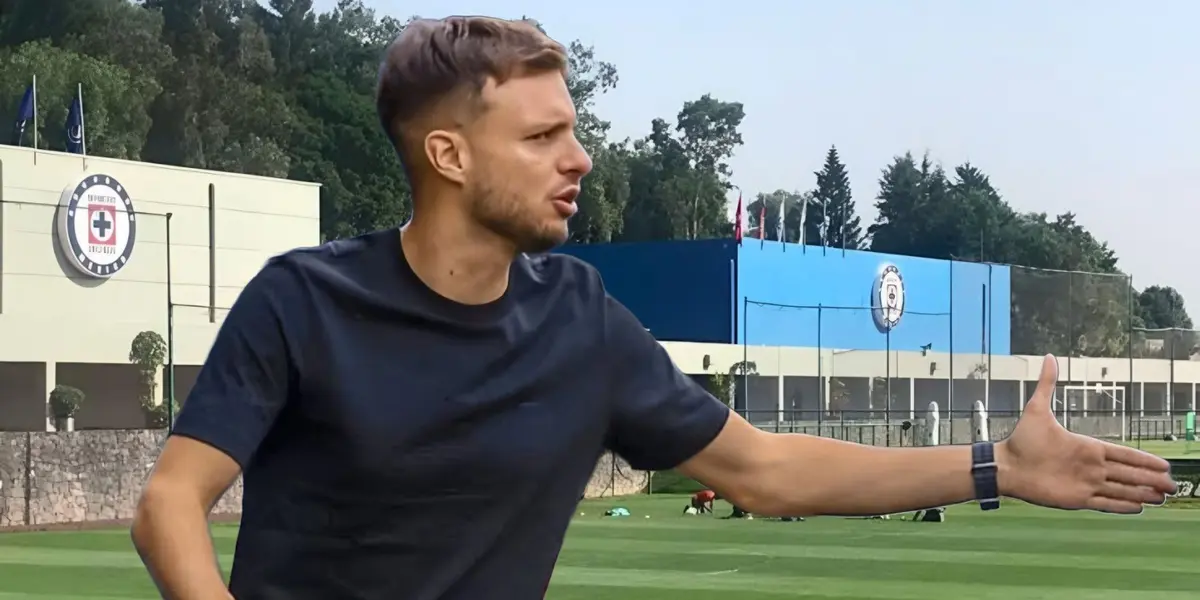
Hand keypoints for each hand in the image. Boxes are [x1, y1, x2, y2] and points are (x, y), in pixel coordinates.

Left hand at [997, 354, 1177, 512]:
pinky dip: (1122, 507)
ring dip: (1142, 494)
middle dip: (1151, 480)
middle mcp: (1090, 467)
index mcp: (1087, 447)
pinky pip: (1105, 504)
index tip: (1163, 465)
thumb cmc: (1021, 439)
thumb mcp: (1037, 409)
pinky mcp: (1076, 500)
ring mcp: (1085, 484)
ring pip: (1121, 490)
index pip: (1123, 454)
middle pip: (1128, 474)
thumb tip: (1049, 357)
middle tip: (1173, 486)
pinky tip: (1139, 509)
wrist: (1005, 465)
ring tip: (1162, 498)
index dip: (1143, 460)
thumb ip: (1047, 384)